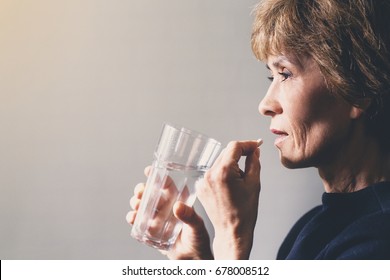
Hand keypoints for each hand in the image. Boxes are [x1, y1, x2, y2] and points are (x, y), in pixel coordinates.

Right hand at [126, 166, 213, 259]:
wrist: (192, 259)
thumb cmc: (199, 240)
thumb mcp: (197, 226)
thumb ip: (189, 216)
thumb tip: (177, 206)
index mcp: (178, 200)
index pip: (166, 184)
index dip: (157, 176)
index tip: (148, 171)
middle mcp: (166, 207)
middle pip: (150, 193)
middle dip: (142, 190)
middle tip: (140, 192)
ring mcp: (157, 218)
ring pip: (142, 205)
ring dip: (136, 203)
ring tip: (136, 205)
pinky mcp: (150, 229)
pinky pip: (138, 221)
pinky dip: (133, 218)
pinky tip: (132, 217)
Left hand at [196, 140, 261, 258]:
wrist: (232, 232)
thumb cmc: (244, 212)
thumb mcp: (254, 184)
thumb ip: (254, 162)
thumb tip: (254, 150)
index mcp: (223, 172)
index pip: (234, 147)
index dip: (248, 144)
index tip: (256, 145)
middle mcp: (210, 174)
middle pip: (226, 152)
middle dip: (240, 153)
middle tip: (253, 158)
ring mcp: (203, 181)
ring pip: (220, 162)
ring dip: (232, 164)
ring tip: (241, 179)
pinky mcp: (201, 187)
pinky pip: (214, 172)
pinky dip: (224, 172)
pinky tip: (232, 185)